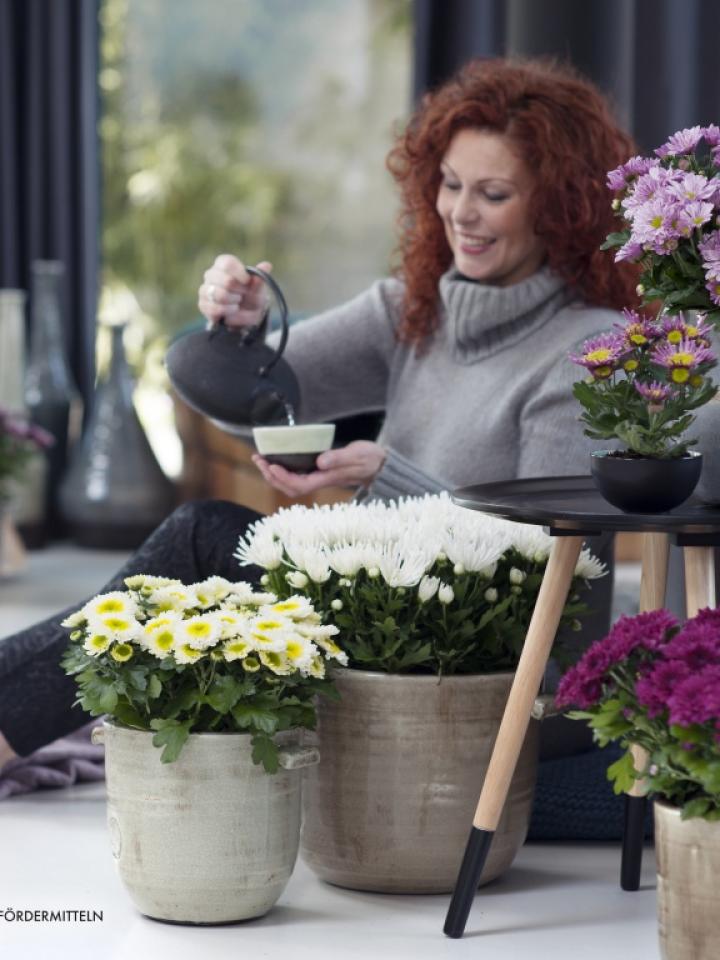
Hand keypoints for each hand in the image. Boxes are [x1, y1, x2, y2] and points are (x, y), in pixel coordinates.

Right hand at [197, 254, 272, 327]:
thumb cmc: (250, 296)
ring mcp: (205, 289)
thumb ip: (260, 278)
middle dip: (240, 291)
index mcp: (224, 264)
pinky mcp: (203, 304)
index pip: (227, 263)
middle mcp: (211, 274)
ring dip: (234, 301)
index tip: (248, 281)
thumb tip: (267, 265)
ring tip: (238, 302)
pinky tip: (232, 310)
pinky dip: (227, 311)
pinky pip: (214, 308)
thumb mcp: (258, 288)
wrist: (244, 315)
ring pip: (220, 295)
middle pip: (226, 280)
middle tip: (243, 295)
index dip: (240, 273)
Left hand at [252, 441, 386, 497]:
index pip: (300, 484)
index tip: (272, 465)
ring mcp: (318, 478)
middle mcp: (319, 481)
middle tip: (259, 459)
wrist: (378, 464)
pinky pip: (295, 475)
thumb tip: (319, 461)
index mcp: (326, 479)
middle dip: (272, 475)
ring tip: (261, 459)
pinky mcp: (318, 471)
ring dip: (273, 473)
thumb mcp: (356, 455)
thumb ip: (338, 458)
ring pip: (290, 483)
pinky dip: (282, 469)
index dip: (284, 478)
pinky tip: (275, 459)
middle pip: (289, 487)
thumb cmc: (368, 459)